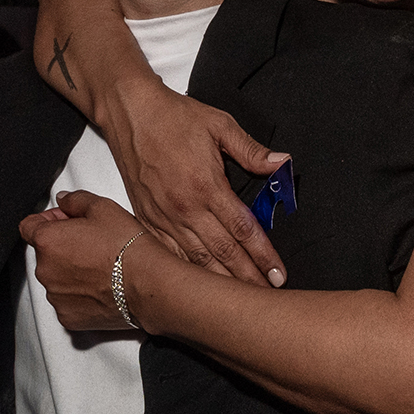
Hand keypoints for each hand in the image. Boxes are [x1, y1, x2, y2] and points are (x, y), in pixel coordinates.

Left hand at [20, 191, 167, 332]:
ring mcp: (56, 296)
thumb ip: (75, 200)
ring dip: (70, 272)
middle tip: (92, 243)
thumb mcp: (103, 207)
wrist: (148, 285)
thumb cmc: (128, 247)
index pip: (29, 226)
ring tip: (100, 267)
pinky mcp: (68, 317)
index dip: (48, 220)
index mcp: (47, 241)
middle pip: (45, 253)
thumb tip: (65, 200)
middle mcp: (45, 270)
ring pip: (56, 279)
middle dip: (63, 246)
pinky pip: (68, 301)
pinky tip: (101, 286)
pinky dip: (80, 295)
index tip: (65, 221)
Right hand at [100, 74, 289, 286]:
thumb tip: (283, 163)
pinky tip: (197, 288)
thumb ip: (252, 151)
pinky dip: (185, 273)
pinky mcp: (146, 219)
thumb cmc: (174, 116)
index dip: (263, 255)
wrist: (130, 112)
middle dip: (247, 278)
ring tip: (237, 301)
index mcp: (206, 186)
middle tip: (266, 298)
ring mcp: (163, 217)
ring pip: (195, 260)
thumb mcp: (220, 124)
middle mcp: (184, 208)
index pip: (243, 230)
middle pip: (222, 253)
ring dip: (219, 282)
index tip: (278, 274)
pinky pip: (168, 254)